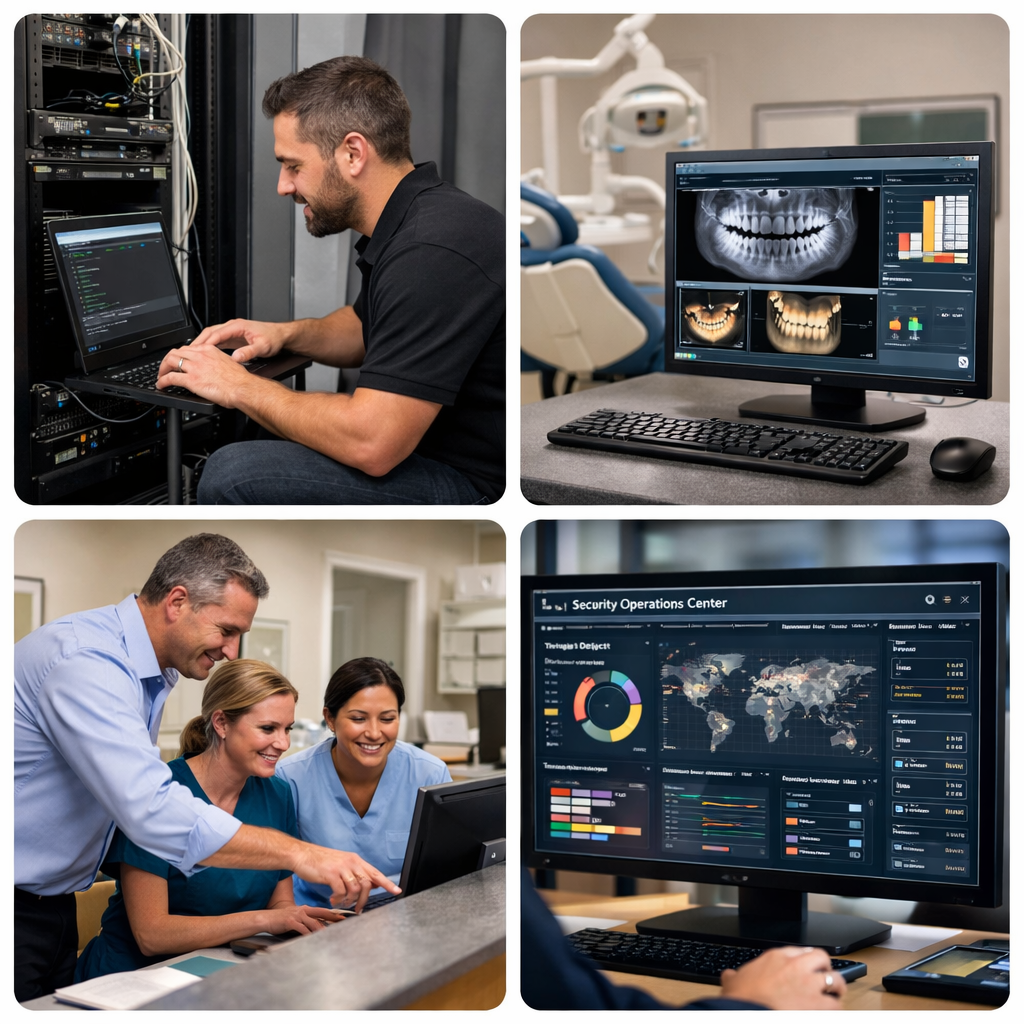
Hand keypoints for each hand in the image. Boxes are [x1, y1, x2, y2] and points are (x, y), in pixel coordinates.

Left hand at [156, 344, 252, 406]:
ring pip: (170, 362)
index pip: (188, 348)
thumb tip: (213, 370)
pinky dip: (162, 381)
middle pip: (175, 352)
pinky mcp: (191, 380)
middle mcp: (200, 356)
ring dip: (162, 369)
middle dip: (167, 360)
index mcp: (209, 350)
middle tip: (165, 368)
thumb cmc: (240, 380)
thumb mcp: (228, 363)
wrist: (243, 388)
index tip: (178, 361)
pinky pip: (170, 378)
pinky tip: (161, 385)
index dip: (180, 355)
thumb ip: (217, 363)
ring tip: (161, 376)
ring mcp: (194, 367)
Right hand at [189, 318, 291, 361]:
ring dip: (202, 344)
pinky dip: (209, 347)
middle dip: (198, 343)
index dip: (203, 343)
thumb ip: (249, 352)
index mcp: (237, 326)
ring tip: (192, 355)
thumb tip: (236, 357)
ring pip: (212, 336)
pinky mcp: (233, 337)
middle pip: (209, 333)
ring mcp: (232, 331)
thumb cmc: (273, 339)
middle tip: (187, 353)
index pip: (215, 334)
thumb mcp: (263, 347)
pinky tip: (205, 355)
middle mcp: (232, 327)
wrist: (281, 336)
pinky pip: (217, 340)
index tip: (195, 352)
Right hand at [261, 904, 341, 935]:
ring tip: (331, 934)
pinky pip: (302, 929)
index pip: (323, 911)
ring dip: (323, 929)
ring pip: (314, 922)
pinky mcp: (290, 922)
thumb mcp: (295, 917)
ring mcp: (297, 915)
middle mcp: (303, 910)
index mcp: (305, 909)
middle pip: (322, 914)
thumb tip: (316, 927)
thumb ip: (305, 921)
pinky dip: (309, 934)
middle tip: (344, 922)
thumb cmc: (281, 920)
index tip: (344, 917)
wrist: (266, 918)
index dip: (334, 914)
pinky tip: (313, 938)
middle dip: (333, 918)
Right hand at [291, 846, 400, 912]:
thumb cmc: (322, 862)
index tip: (397, 891)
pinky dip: (338, 899)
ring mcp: (341, 867)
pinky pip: (340, 891)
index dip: (387, 883)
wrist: (303, 855)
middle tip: (358, 909)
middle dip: (364, 900)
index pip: (375, 872)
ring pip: (355, 889)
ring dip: (349, 901)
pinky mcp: (331, 874)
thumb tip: (370, 884)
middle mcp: (351, 862)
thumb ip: (355, 873)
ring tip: (341, 903)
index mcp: (355, 860)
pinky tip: (332, 900)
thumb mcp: (342, 864)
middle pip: (367, 884)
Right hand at [719, 946, 846, 1008]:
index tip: (807, 966)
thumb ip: (735, 976)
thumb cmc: (742, 999)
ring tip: (835, 996)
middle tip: (825, 977)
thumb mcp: (734, 981)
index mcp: (776, 957)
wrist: (748, 1013)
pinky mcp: (818, 1006)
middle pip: (822, 957)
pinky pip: (837, 1005)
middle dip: (826, 968)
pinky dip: (835, 1010)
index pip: (799, 950)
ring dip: (836, 989)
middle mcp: (796, 967)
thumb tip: (729, 976)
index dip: (805, 959)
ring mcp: (809, 985)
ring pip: (835, 980)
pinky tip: (830, 1013)